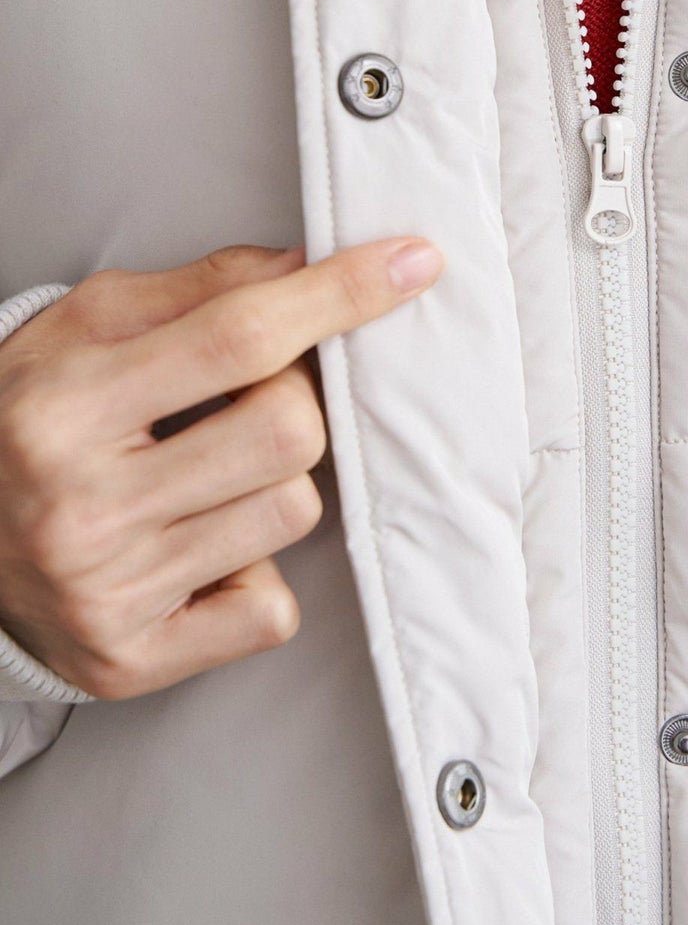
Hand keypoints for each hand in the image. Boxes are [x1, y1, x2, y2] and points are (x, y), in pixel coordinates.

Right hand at [0, 238, 442, 699]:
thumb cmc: (26, 417)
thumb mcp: (84, 328)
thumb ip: (198, 289)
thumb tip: (308, 264)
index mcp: (66, 405)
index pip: (239, 337)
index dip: (339, 295)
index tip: (412, 262)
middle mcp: (83, 506)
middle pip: (289, 434)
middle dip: (297, 402)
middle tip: (248, 400)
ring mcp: (109, 593)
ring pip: (292, 513)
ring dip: (275, 483)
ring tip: (208, 477)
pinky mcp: (133, 662)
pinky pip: (271, 610)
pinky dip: (256, 575)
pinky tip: (200, 552)